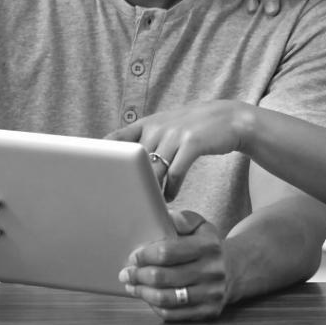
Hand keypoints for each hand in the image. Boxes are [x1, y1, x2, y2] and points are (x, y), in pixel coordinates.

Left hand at [107, 101, 250, 200]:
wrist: (229, 119)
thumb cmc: (193, 128)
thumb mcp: (166, 127)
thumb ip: (146, 141)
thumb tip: (123, 165)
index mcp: (147, 124)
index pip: (116, 139)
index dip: (104, 158)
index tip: (96, 177)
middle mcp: (157, 127)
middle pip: (134, 163)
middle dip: (131, 184)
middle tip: (128, 203)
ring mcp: (175, 134)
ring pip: (153, 171)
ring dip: (151, 191)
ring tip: (150, 205)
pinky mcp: (192, 143)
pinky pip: (175, 173)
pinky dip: (171, 189)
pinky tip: (170, 197)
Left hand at [119, 210, 230, 321]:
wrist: (235, 270)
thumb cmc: (208, 246)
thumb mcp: (201, 226)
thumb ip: (184, 219)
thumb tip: (168, 217)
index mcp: (208, 247)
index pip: (167, 252)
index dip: (145, 256)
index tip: (133, 257)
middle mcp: (212, 272)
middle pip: (164, 277)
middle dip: (138, 275)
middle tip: (125, 273)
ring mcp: (212, 294)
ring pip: (167, 298)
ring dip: (143, 293)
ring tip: (132, 286)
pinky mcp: (209, 312)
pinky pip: (174, 314)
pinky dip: (155, 306)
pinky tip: (148, 298)